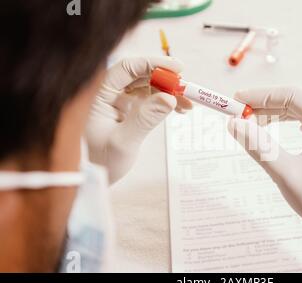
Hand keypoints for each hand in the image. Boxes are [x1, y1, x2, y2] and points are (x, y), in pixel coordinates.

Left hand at [86, 57, 191, 183]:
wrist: (92, 178)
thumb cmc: (100, 162)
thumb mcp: (123, 142)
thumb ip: (145, 118)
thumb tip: (170, 98)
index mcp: (98, 94)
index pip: (126, 68)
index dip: (153, 64)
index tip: (178, 68)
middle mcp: (108, 92)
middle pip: (140, 75)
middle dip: (165, 79)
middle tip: (187, 89)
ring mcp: (118, 100)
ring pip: (147, 86)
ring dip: (169, 91)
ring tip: (188, 104)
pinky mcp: (127, 109)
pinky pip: (149, 98)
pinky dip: (164, 101)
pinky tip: (179, 109)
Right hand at [228, 86, 301, 272]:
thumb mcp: (285, 173)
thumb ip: (258, 146)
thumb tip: (233, 124)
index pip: (293, 95)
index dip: (261, 95)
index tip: (236, 100)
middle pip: (296, 99)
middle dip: (265, 104)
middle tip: (238, 112)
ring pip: (300, 109)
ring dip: (273, 113)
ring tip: (249, 122)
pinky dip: (285, 121)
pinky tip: (270, 126)